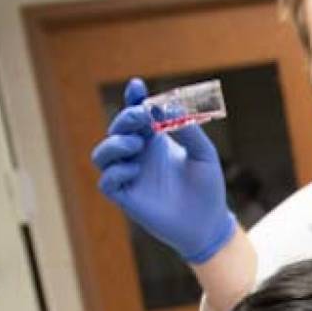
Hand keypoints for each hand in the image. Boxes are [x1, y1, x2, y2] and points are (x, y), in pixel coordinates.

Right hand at [90, 78, 237, 262]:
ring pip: (102, 154)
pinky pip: (107, 182)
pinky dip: (115, 172)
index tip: (137, 86)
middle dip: (126, 118)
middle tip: (143, 116)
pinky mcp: (127, 198)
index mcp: (156, 141)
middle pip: (117, 129)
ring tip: (136, 143)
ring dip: (114, 143)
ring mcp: (131, 176)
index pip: (137, 114)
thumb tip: (166, 106)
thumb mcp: (204, 153)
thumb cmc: (208, 187)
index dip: (133, 98)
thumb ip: (188, 129)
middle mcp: (139, 155)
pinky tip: (135, 169)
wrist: (209, 224)